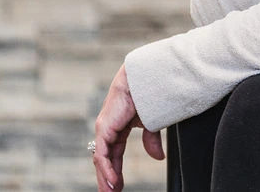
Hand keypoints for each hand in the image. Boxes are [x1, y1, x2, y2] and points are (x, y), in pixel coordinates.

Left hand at [92, 65, 163, 191]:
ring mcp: (104, 128)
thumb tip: (158, 157)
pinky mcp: (104, 127)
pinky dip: (107, 169)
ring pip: (101, 159)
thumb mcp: (151, 123)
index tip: (118, 186)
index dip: (115, 170)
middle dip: (108, 178)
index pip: (113, 154)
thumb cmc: (148, 94)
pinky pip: (102, 154)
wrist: (146, 78)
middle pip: (104, 159)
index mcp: (118, 126)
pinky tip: (112, 181)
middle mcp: (108, 128)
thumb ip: (151, 140)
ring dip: (106, 178)